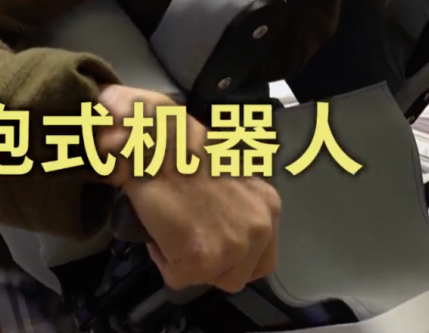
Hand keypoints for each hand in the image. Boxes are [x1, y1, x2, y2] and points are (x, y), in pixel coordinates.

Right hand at [96, 85, 281, 292]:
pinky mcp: (202, 257)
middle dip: (213, 266)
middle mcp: (260, 228)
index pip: (263, 258)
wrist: (160, 147)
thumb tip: (226, 232)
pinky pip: (178, 279)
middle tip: (190, 243)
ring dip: (188, 265)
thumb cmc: (187, 154)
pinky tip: (160, 234)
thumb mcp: (233, 181)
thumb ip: (239, 210)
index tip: (214, 246)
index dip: (235, 259)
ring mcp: (233, 245)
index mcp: (268, 206)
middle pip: (239, 275)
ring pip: (210, 280)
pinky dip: (163, 261)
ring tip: (174, 235)